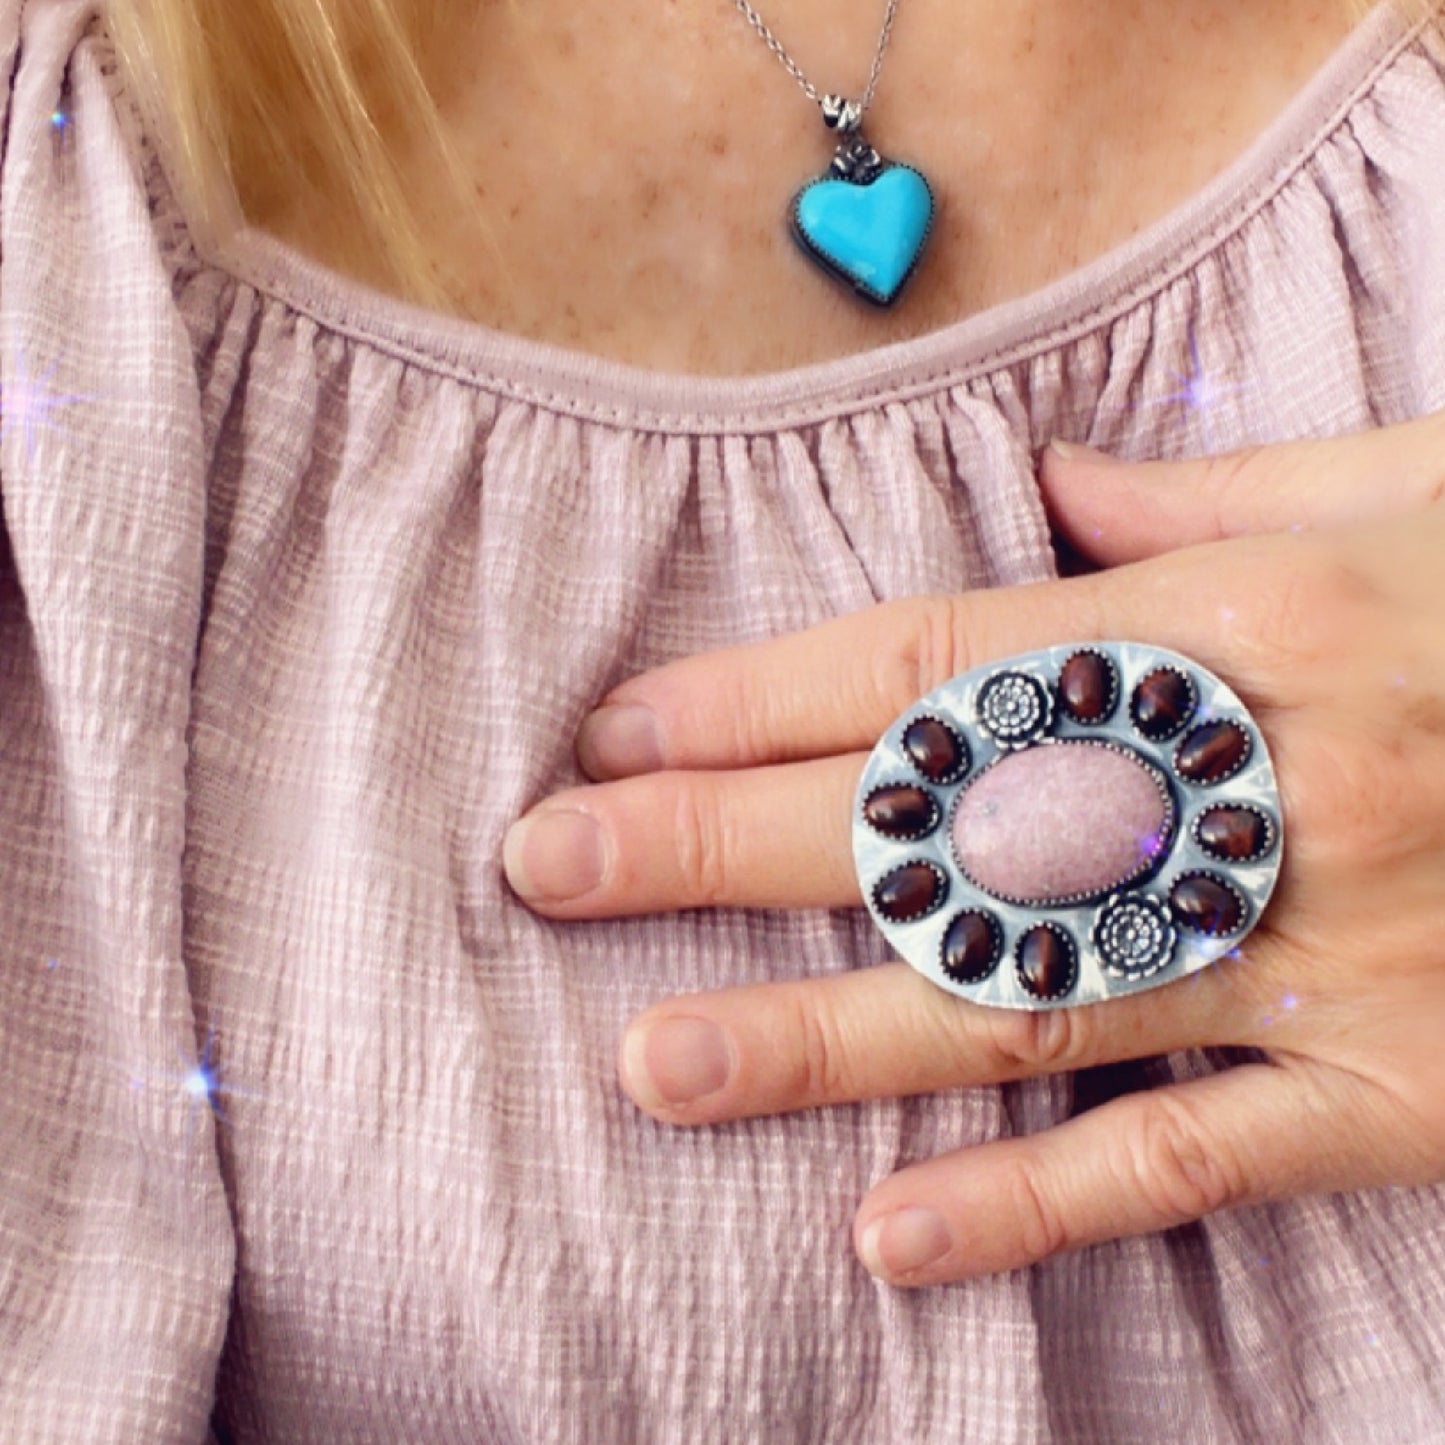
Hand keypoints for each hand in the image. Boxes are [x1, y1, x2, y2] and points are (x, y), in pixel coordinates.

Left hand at [502, 414, 1444, 1285]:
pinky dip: (1036, 1205)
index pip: (933, 661)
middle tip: (549, 872)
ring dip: (820, 1038)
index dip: (763, 697)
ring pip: (1020, 1000)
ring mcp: (1326, 950)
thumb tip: (1044, 487)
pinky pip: (1191, 1157)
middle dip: (721, 845)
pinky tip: (888, 1239)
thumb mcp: (1406, 496)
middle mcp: (1257, 786)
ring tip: (652, 1066)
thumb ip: (1203, 495)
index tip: (618, 735)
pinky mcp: (1404, 1091)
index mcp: (1241, 625)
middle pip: (933, 820)